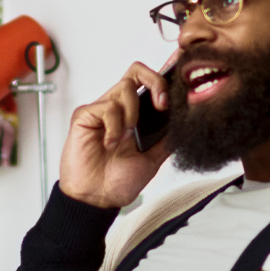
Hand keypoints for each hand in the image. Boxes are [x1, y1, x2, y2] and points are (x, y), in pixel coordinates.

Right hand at [58, 58, 175, 208]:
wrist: (97, 199)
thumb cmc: (118, 182)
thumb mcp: (153, 159)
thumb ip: (166, 139)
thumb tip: (185, 123)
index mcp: (136, 116)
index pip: (150, 83)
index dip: (165, 75)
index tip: (179, 78)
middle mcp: (119, 108)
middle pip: (138, 71)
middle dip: (155, 82)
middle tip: (161, 104)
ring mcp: (102, 110)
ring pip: (125, 87)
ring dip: (133, 113)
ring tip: (126, 138)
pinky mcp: (85, 115)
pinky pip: (107, 106)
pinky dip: (114, 126)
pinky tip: (110, 143)